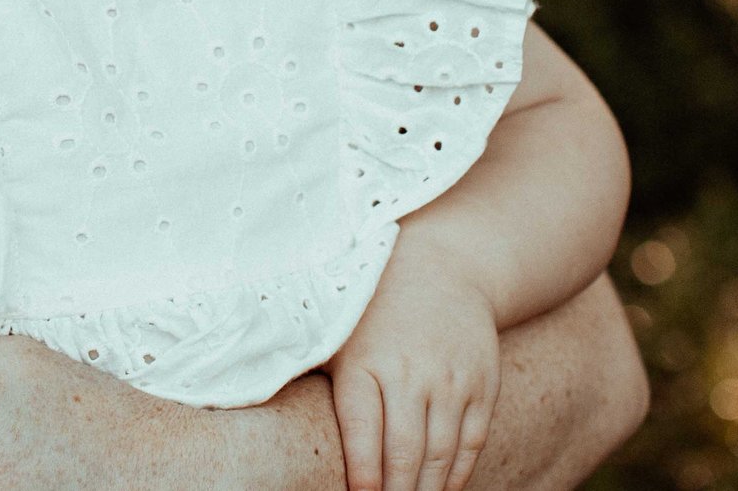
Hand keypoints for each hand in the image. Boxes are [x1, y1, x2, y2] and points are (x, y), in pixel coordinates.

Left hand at [328, 269, 500, 490]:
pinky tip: (442, 489)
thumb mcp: (337, 333)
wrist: (445, 269)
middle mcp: (410, 371)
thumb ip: (311, 374)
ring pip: (440, 454)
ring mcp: (450, 380)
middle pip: (404, 452)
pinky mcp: (482, 384)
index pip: (362, 431)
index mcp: (364, 361)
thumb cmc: (375, 312)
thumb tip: (254, 404)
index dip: (361, 474)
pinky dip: (458, 474)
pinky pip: (472, 442)